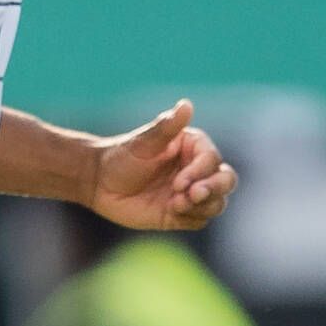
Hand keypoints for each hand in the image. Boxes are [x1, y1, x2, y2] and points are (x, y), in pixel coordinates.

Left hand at [90, 100, 235, 230]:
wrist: (99, 184)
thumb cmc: (121, 156)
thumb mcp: (143, 142)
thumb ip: (167, 127)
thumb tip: (186, 105)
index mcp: (193, 148)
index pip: (212, 160)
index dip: (201, 173)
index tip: (179, 183)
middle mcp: (197, 170)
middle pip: (226, 181)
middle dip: (215, 189)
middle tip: (193, 195)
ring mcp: (191, 193)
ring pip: (217, 203)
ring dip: (203, 206)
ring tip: (176, 205)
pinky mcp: (181, 214)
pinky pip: (200, 220)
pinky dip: (191, 218)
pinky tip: (171, 212)